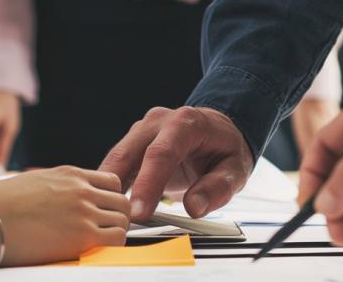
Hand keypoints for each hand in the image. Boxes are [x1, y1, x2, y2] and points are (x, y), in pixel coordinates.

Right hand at [0, 166, 129, 266]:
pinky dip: (114, 243)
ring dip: (117, 230)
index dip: (111, 198)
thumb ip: (58, 187)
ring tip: (102, 240)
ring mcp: (84, 211)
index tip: (106, 210)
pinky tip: (99, 247)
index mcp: (70, 174)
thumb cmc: (1, 203)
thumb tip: (62, 200)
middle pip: (122, 200)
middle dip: (119, 215)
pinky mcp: (83, 235)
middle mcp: (82, 189)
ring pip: (124, 219)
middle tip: (109, 227)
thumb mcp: (35, 181)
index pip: (111, 182)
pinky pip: (118, 237)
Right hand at [98, 107, 253, 221]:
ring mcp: (140, 131)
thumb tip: (194, 207)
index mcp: (185, 123)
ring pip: (115, 159)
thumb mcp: (236, 169)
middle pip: (128, 154)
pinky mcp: (131, 143)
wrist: (216, 130)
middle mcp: (157, 122)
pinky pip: (115, 165)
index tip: (138, 212)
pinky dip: (108, 186)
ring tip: (106, 217)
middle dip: (117, 188)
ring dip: (107, 188)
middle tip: (116, 220)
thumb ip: (218, 188)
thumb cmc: (224, 149)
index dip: (147, 184)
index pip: (161, 153)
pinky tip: (106, 205)